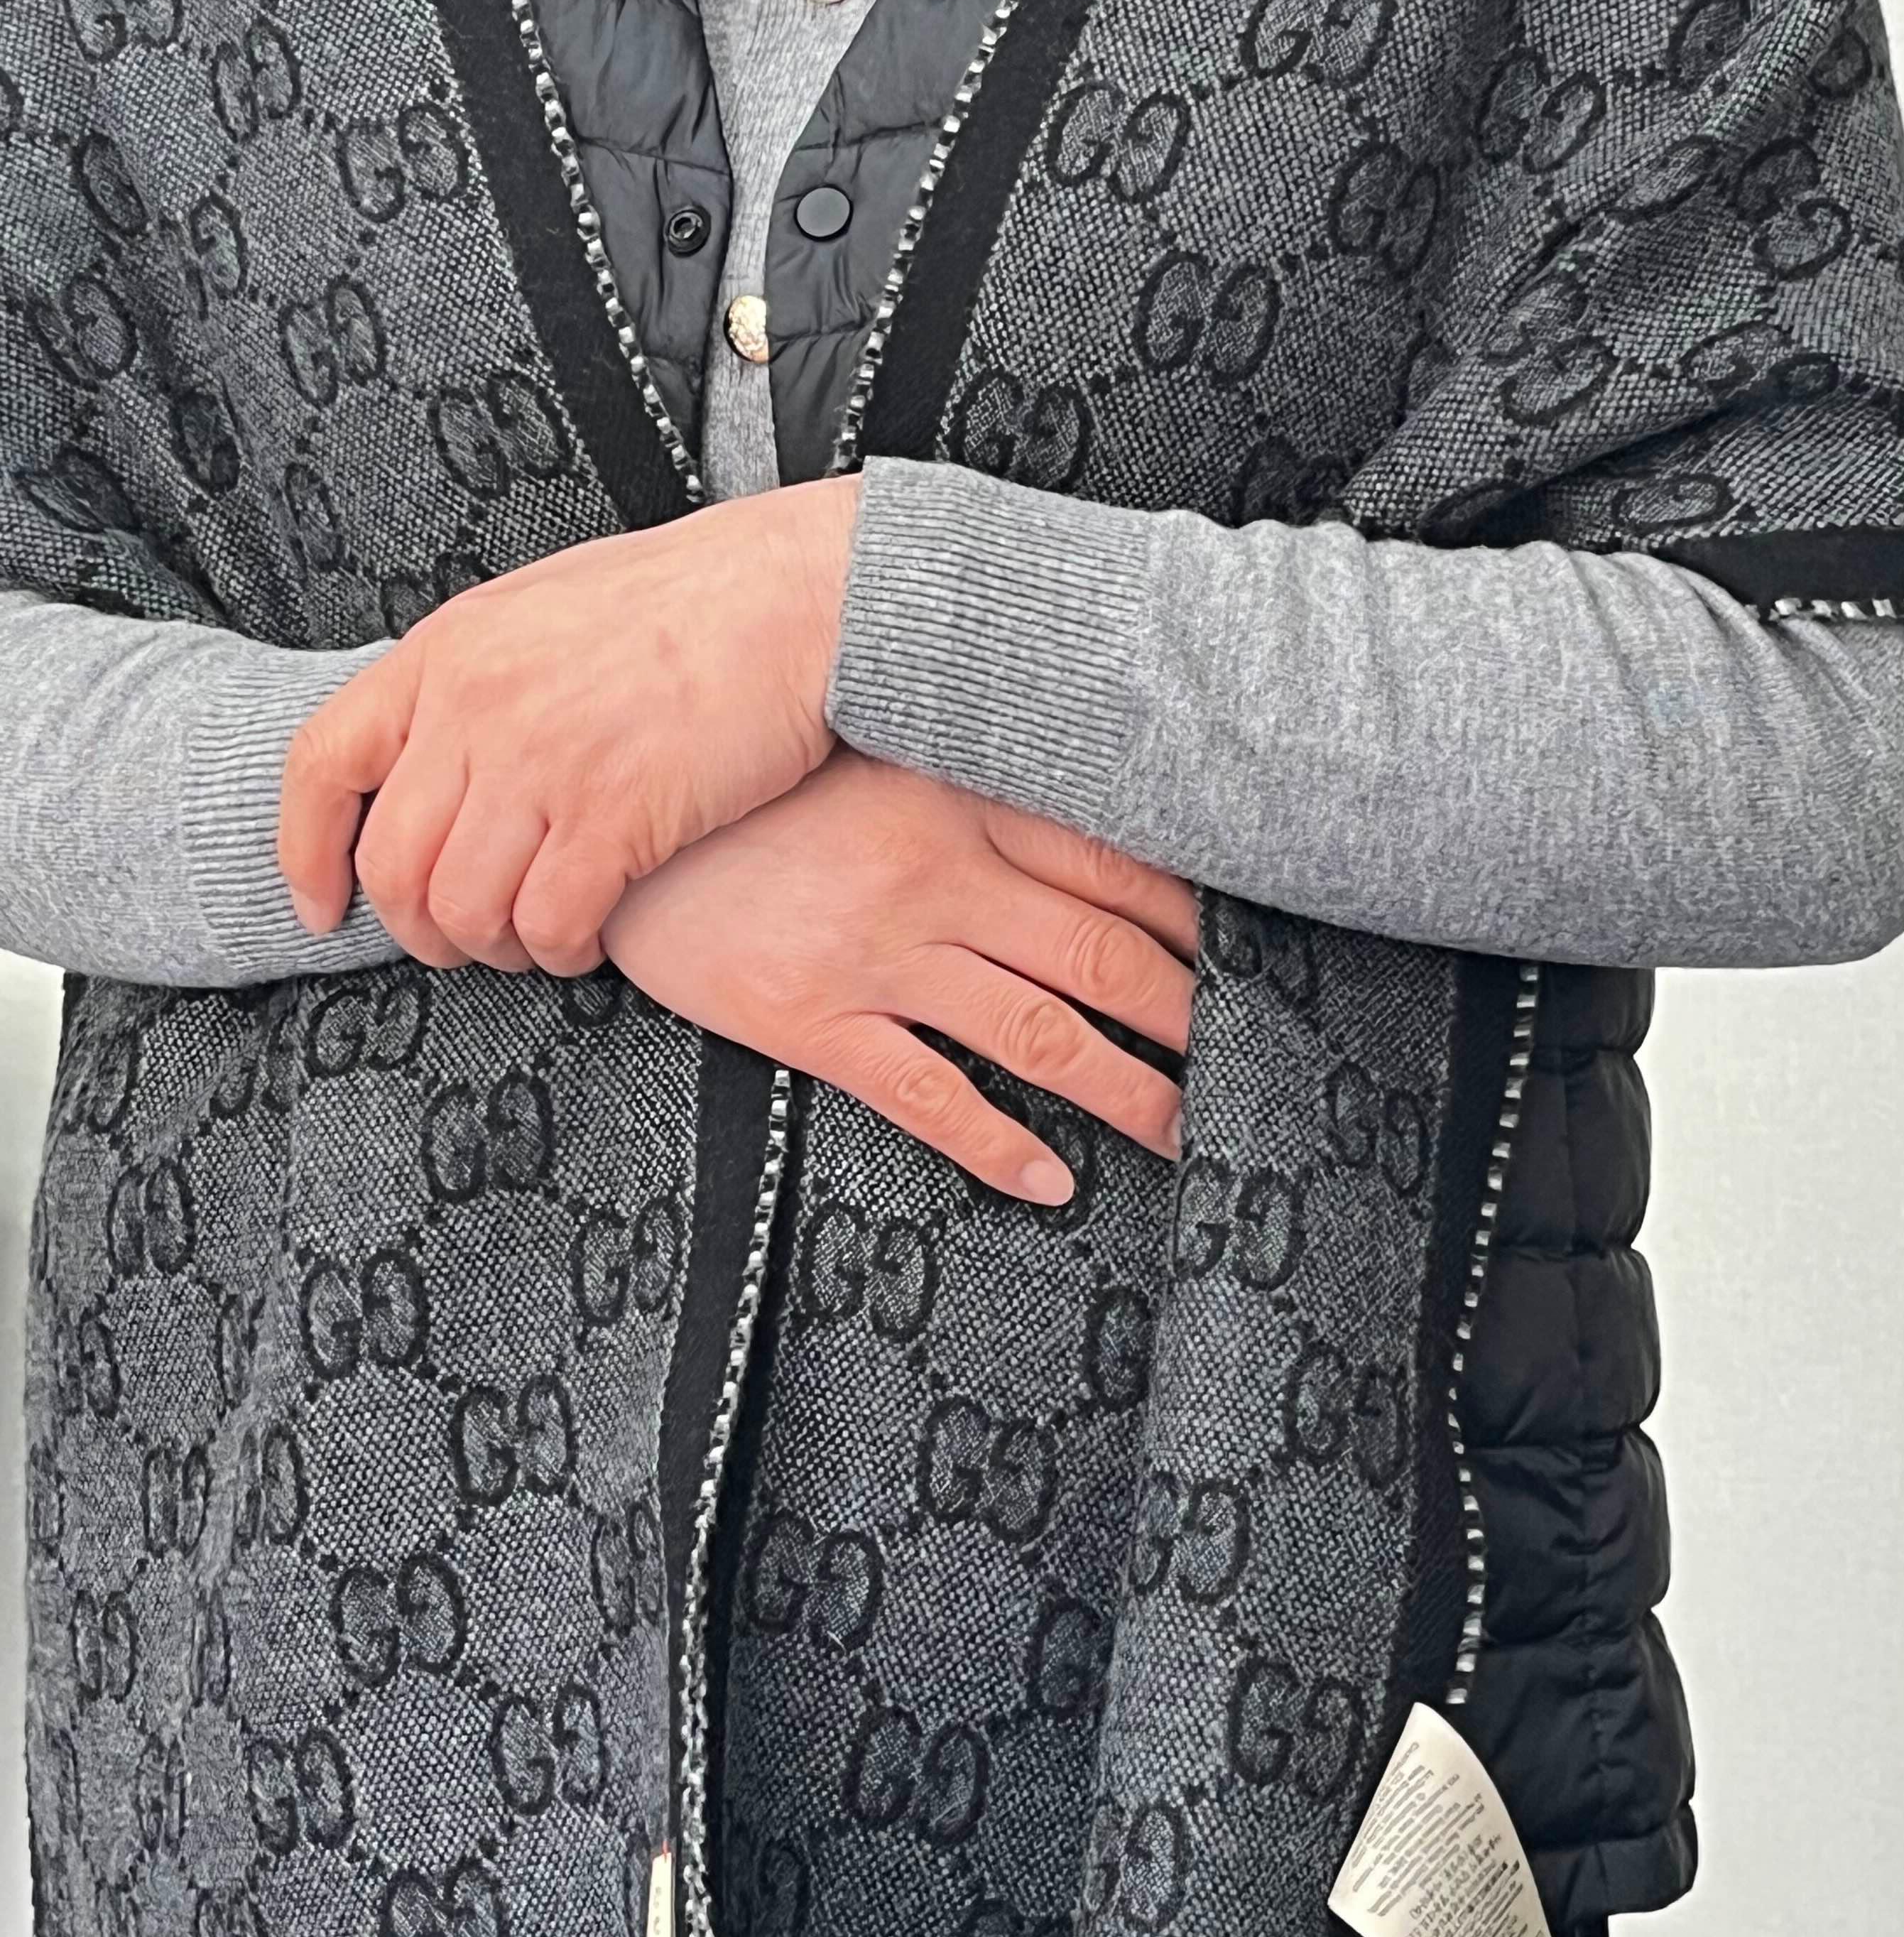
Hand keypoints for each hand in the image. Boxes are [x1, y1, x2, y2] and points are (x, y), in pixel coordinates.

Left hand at [277, 475, 861, 975]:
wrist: (799, 594)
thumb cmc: (694, 600)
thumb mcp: (544, 607)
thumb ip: (478, 679)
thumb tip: (441, 754)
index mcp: (448, 650)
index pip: (322, 763)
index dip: (306, 852)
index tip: (323, 906)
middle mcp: (477, 707)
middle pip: (393, 864)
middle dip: (419, 929)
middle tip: (462, 942)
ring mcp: (543, 762)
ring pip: (466, 910)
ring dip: (495, 949)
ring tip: (536, 941)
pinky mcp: (617, 814)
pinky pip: (550, 923)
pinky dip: (561, 951)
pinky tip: (587, 940)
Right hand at [600, 750, 1197, 1203]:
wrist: (613, 820)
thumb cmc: (753, 787)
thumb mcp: (873, 755)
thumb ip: (971, 783)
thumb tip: (1083, 818)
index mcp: (959, 799)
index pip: (1116, 864)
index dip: (1199, 919)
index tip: (1257, 956)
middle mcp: (934, 876)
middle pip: (1101, 956)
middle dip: (1189, 1017)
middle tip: (1252, 1059)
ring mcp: (873, 952)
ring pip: (1037, 1033)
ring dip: (1126, 1092)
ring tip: (1183, 1133)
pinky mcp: (810, 1017)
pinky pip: (927, 1095)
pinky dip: (999, 1145)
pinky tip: (1051, 1181)